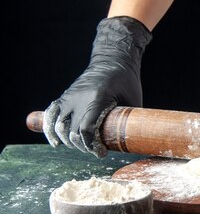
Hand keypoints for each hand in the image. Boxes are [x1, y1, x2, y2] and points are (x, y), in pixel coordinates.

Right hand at [43, 16, 151, 156]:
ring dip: (67, 141)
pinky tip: (56, 142)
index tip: (101, 153)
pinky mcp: (64, 96)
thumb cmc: (127, 80)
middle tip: (95, 150)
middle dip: (82, 146)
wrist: (113, 60)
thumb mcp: (133, 99)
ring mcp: (69, 96)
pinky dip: (50, 129)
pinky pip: (50, 114)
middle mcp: (79, 97)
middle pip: (72, 131)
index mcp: (97, 98)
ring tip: (81, 146)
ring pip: (58, 125)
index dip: (92, 145)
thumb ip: (130, 119)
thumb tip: (134, 141)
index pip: (86, 129)